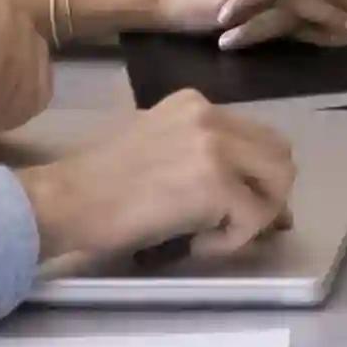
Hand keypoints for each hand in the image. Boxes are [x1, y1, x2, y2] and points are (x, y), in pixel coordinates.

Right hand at [15, 90, 298, 264]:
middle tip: (234, 226)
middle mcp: (211, 115)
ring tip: (210, 235)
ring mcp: (217, 145)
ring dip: (254, 217)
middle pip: (280, 155)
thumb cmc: (99, 187)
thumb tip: (258, 197)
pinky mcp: (217, 182)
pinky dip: (231, 241)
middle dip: (268, 196)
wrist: (66, 200)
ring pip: (278, 183)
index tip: (235, 208)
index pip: (257, 137)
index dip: (256, 178)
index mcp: (195, 103)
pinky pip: (255, 218)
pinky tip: (194, 244)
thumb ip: (205, 162)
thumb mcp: (158, 151)